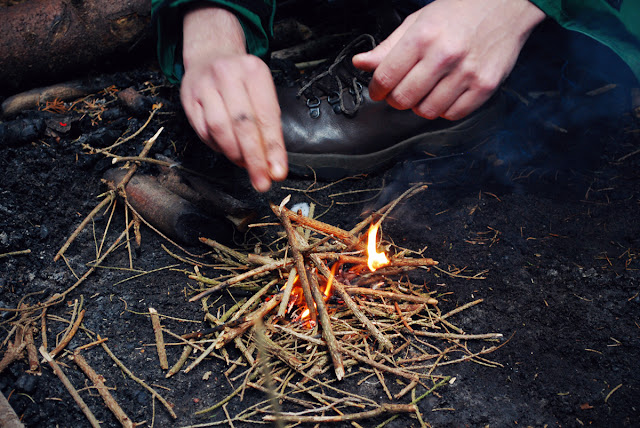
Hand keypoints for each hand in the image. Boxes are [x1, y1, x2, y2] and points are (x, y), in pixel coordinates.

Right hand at [181, 6, 286, 191]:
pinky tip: (227, 150)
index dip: (272, 148)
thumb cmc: (241, 80)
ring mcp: (205, 85)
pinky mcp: (188, 98)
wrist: (210, 54)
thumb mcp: (262, 92)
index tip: (277, 171)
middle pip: (243, 124)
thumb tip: (272, 164)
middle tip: (261, 181)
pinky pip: (203, 131)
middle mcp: (228, 74)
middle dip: (254, 159)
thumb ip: (268, 126)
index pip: (266, 116)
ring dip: (234, 154)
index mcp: (254, 71)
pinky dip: (217, 146)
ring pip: (219, 129)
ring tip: (245, 164)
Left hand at [352, 0, 545, 119]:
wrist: (506, 4)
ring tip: (424, 92)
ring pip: (427, 111)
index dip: (376, 89)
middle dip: (396, 99)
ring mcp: (467, 72)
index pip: (386, 77)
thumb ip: (388, 47)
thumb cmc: (459, 12)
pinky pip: (453, 114)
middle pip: (404, 98)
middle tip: (400, 92)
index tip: (378, 91)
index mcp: (422, 37)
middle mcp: (444, 55)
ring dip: (420, 106)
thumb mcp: (418, 21)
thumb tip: (360, 63)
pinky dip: (444, 110)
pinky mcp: (485, 86)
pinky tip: (444, 95)